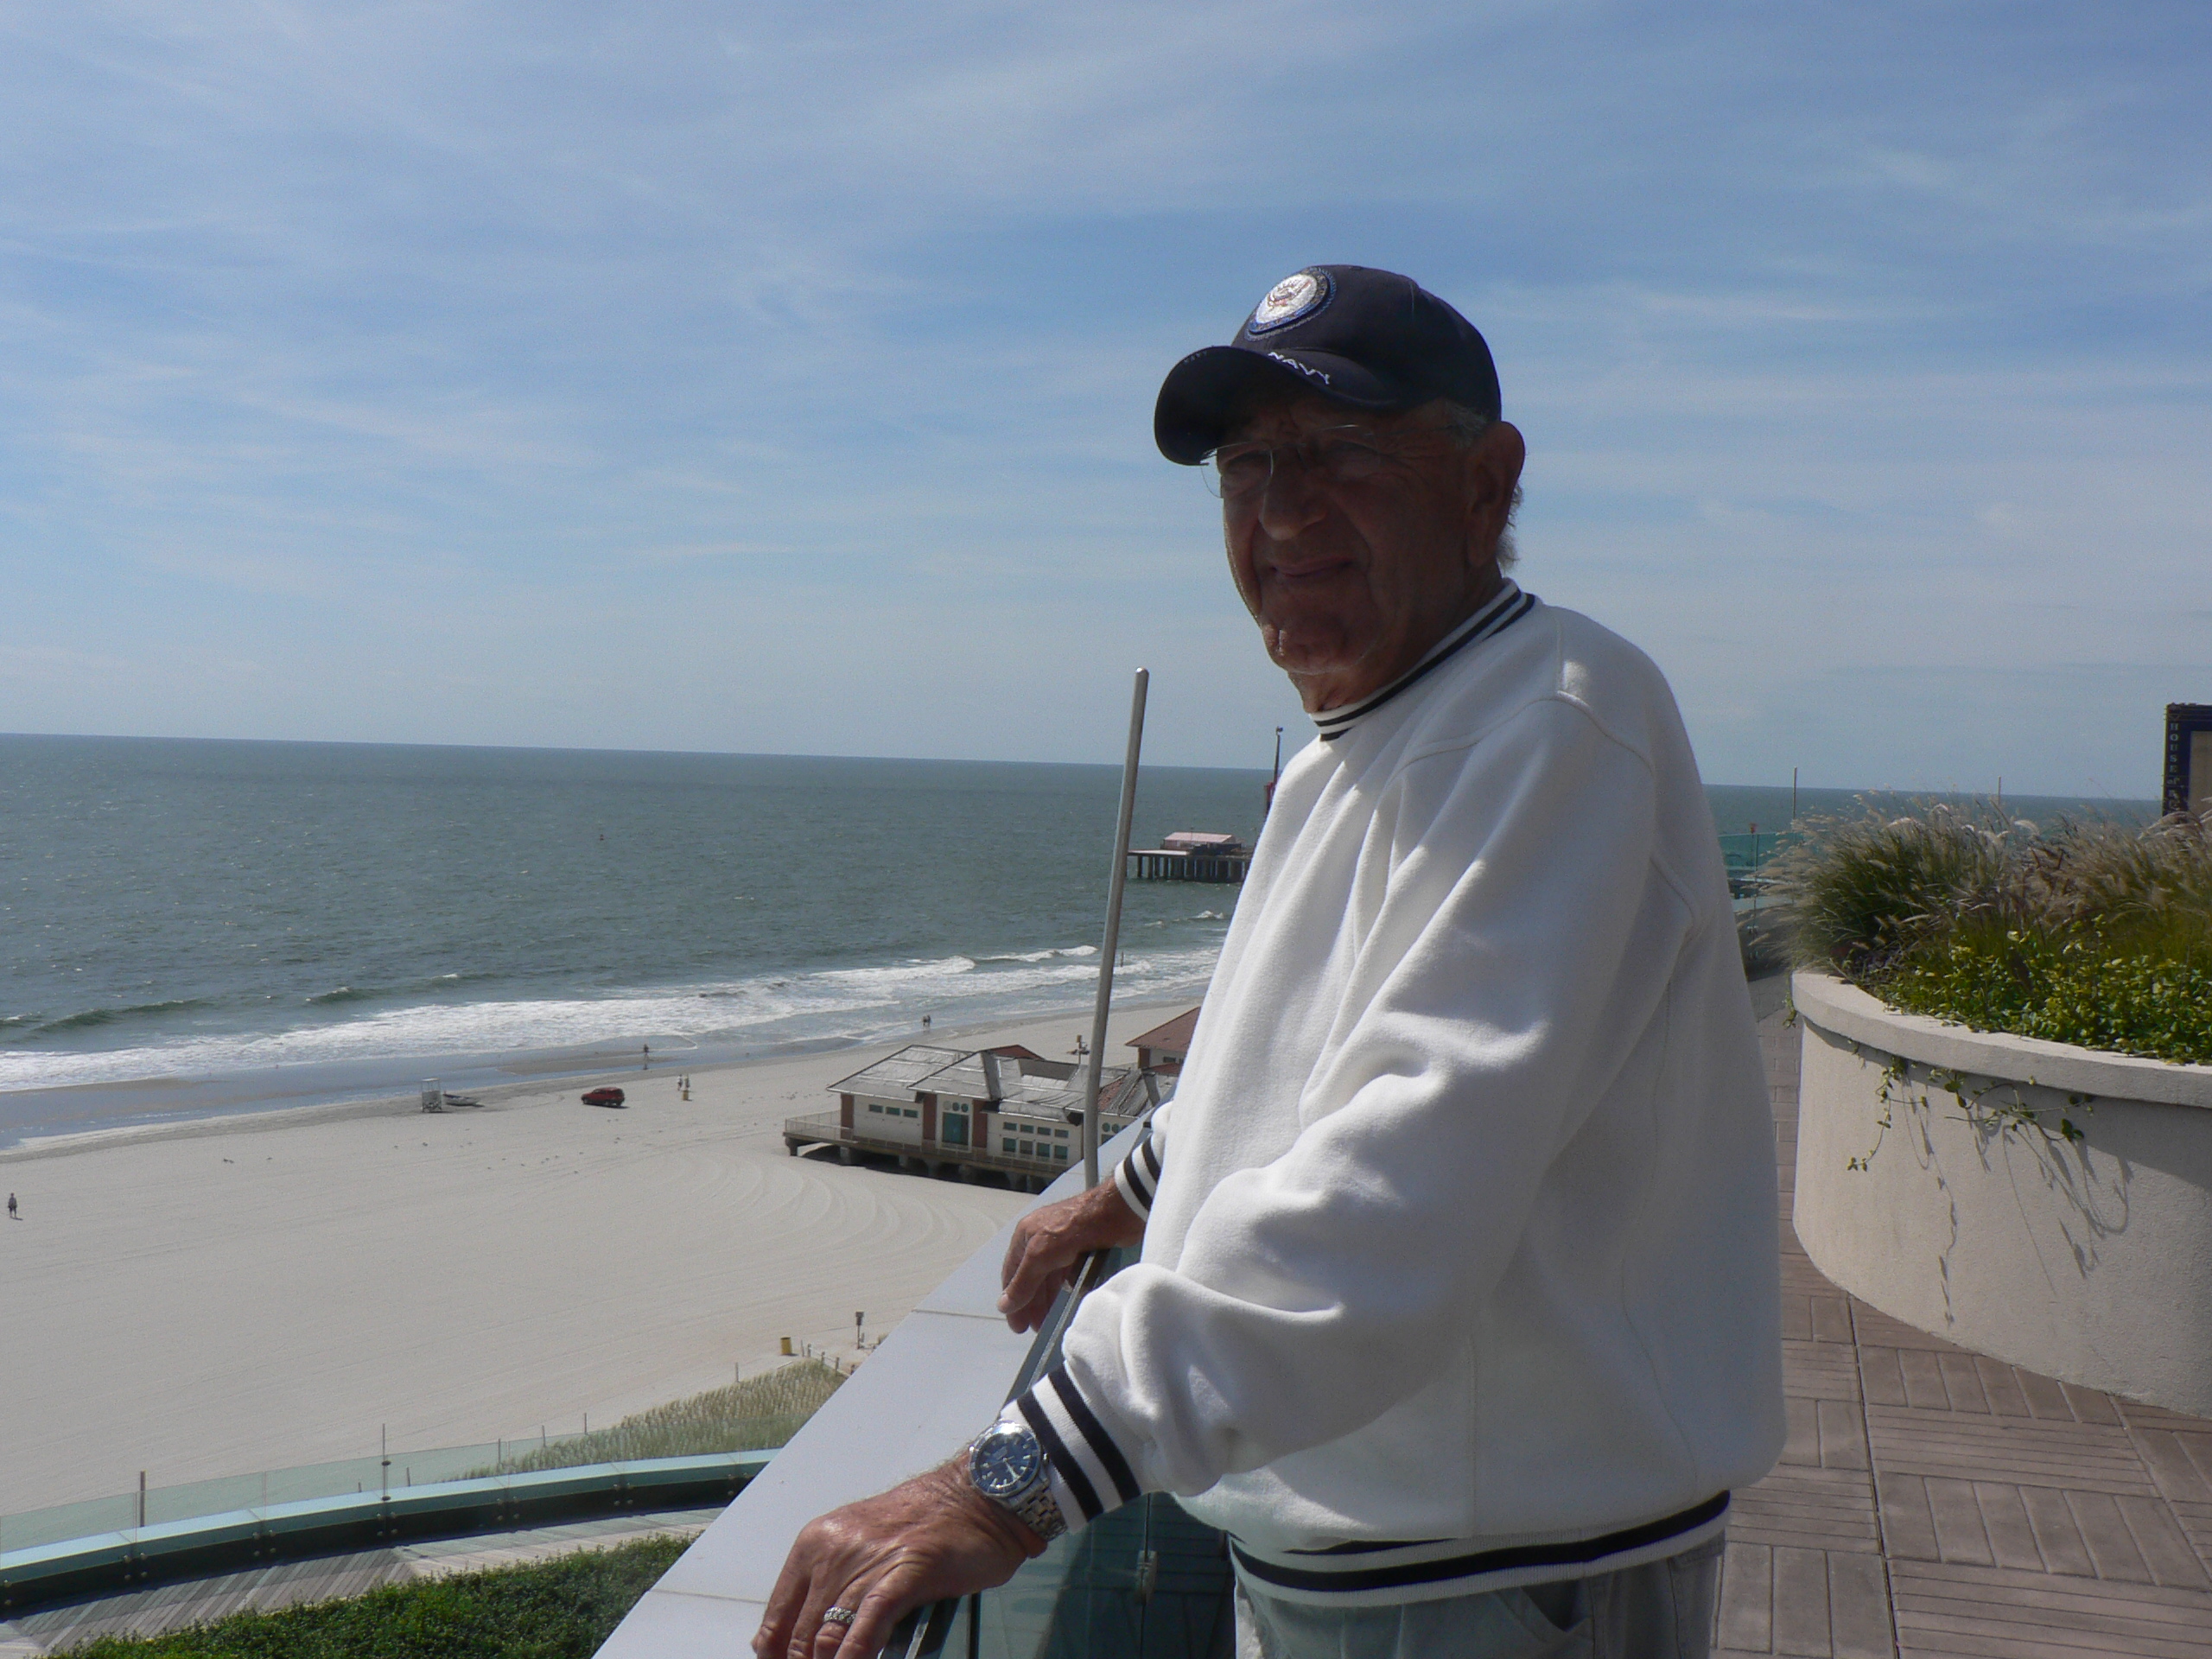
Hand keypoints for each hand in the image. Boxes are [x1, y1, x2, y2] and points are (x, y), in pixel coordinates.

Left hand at [753, 1457, 1039, 1658]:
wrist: (975, 1497)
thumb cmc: (923, 1524)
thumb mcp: (862, 1547)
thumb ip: (834, 1586)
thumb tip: (815, 1640)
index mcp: (815, 1544)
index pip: (777, 1617)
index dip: (777, 1654)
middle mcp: (832, 1551)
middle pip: (801, 1634)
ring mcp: (866, 1564)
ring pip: (827, 1636)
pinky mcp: (903, 1575)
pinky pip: (867, 1626)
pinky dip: (855, 1655)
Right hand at [998, 1178, 1144, 1332]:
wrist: (1116, 1211)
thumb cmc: (1073, 1229)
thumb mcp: (1041, 1255)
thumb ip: (1023, 1282)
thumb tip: (1002, 1307)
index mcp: (1025, 1235)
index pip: (1012, 1272)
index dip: (1012, 1299)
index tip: (1017, 1325)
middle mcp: (1041, 1238)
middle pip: (1030, 1277)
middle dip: (1030, 1303)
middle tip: (1033, 1328)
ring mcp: (1062, 1243)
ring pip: (1049, 1277)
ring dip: (1047, 1299)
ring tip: (1047, 1322)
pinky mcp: (1081, 1248)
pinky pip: (1067, 1273)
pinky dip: (1064, 1288)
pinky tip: (1065, 1301)